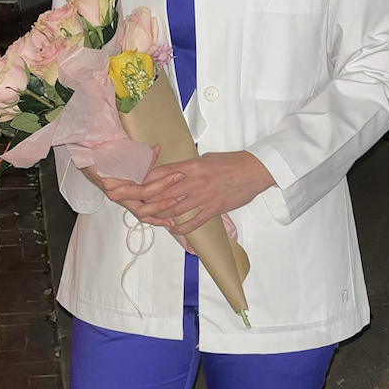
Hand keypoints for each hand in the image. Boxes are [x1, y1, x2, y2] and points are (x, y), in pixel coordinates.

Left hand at [80, 150, 273, 233]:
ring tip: (151, 218)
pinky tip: (173, 229)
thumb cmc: (232, 163)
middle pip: (162, 192)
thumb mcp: (207, 158)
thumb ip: (190, 166)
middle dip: (146, 199)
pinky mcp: (214, 208)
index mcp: (192, 166)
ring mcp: (204, 196)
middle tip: (134, 204)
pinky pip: (193, 221)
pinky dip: (181, 228)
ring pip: (174, 209)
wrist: (255, 171)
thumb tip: (176, 171)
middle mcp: (195, 181)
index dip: (145, 180)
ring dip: (160, 215)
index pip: (161, 172)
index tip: (133, 184)